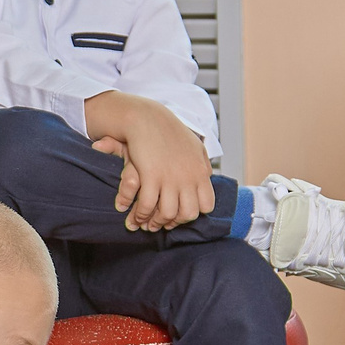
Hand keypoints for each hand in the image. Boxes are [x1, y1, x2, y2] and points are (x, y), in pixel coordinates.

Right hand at [84, 91, 214, 232]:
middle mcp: (188, 178)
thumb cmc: (169, 132)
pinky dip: (141, 215)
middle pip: (187, 214)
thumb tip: (208, 176)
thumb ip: (203, 163)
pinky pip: (147, 205)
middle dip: (174, 222)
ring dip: (156, 222)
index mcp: (200, 172)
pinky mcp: (151, 176)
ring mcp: (170, 178)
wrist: (148, 119)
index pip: (206, 206)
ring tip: (148, 224)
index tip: (182, 213)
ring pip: (167, 213)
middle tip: (164, 224)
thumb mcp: (194, 146)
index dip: (194, 213)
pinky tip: (136, 216)